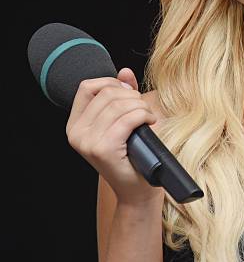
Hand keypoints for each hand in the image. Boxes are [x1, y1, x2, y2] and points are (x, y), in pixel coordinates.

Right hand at [66, 67, 163, 205]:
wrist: (137, 190)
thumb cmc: (132, 155)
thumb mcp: (123, 120)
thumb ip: (122, 94)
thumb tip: (125, 71)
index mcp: (75, 125)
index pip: (87, 87)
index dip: (111, 83)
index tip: (129, 94)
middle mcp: (76, 133)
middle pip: (107, 93)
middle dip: (131, 95)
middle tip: (143, 109)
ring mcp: (87, 142)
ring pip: (119, 104)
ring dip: (140, 105)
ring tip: (148, 116)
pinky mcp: (104, 149)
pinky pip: (128, 118)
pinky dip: (143, 115)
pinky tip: (150, 121)